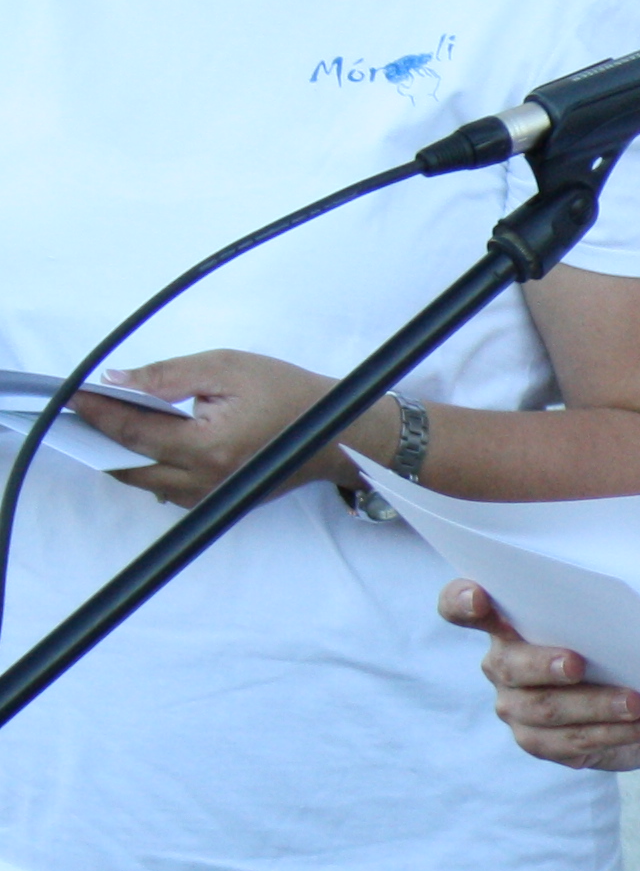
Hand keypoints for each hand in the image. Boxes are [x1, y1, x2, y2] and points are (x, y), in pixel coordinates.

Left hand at [66, 350, 355, 506]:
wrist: (337, 433)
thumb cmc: (288, 393)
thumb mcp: (227, 368)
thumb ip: (167, 376)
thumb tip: (116, 381)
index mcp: (205, 445)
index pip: (131, 430)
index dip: (96, 410)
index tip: (71, 394)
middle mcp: (203, 480)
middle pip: (127, 466)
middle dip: (100, 439)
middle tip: (83, 413)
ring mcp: (210, 497)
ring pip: (145, 482)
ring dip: (124, 456)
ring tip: (113, 425)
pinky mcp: (218, 502)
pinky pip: (168, 490)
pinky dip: (151, 468)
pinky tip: (152, 445)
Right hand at [442, 581, 639, 774]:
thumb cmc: (621, 644)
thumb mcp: (613, 618)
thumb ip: (601, 604)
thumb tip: (631, 587)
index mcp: (508, 623)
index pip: (461, 606)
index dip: (460, 601)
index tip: (477, 597)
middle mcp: (503, 665)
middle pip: (512, 666)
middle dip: (545, 665)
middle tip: (577, 664)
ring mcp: (517, 707)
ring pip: (547, 709)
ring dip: (596, 705)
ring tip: (635, 702)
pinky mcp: (540, 742)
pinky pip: (572, 741)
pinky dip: (613, 732)